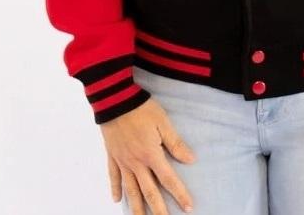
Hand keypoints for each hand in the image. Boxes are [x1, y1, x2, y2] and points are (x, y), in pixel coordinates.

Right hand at [101, 97, 195, 214]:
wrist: (116, 100)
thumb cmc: (142, 109)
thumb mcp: (163, 123)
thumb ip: (175, 143)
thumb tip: (191, 160)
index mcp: (151, 155)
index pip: (168, 180)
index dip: (179, 194)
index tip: (188, 207)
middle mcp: (136, 163)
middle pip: (148, 191)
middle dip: (157, 210)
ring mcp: (122, 161)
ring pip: (130, 189)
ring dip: (136, 207)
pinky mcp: (112, 156)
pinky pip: (113, 176)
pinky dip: (115, 189)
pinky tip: (117, 200)